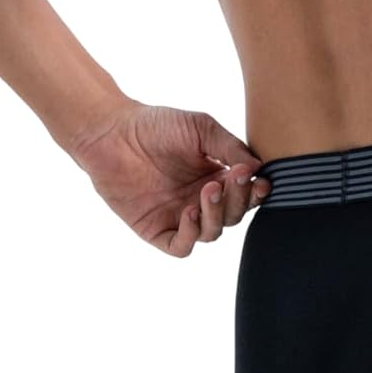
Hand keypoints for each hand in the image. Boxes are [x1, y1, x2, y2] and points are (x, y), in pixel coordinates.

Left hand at [69, 97, 271, 256]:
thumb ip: (231, 147)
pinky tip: (190, 212)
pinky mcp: (157, 230)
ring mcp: (180, 218)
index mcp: (217, 179)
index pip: (246, 196)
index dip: (256, 193)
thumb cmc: (156, 125)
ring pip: (212, 233)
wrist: (110, 132)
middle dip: (238, 200)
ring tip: (207, 190)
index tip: (261, 181)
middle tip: (232, 178)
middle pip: (233, 216)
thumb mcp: (201, 128)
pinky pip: (182, 247)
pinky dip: (192, 235)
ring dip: (216, 214)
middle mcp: (201, 202)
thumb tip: (259, 168)